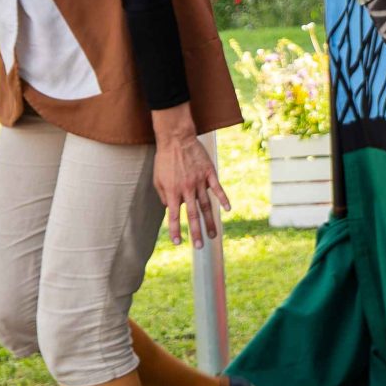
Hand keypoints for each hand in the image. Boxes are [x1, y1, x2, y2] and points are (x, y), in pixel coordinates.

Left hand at [151, 106, 230, 247]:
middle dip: (196, 232)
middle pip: (193, 215)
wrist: (176, 139)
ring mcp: (200, 181)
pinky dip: (223, 199)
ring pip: (206, 205)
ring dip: (210, 221)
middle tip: (199, 246)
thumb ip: (163, 195)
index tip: (178, 243)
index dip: (176, 230)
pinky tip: (227, 210)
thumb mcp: (157, 179)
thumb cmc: (164, 160)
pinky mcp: (209, 173)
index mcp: (173, 192)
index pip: (175, 216)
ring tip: (213, 235)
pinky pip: (217, 189)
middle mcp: (187, 189)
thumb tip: (170, 208)